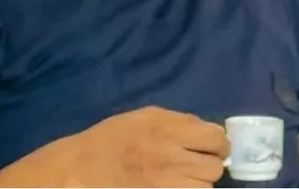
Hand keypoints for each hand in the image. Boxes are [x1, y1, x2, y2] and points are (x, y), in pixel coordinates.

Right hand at [0, 106, 229, 187]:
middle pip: (215, 167)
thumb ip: (180, 121)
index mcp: (168, 131)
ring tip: (184, 178)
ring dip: (199, 183)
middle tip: (196, 164)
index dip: (218, 143)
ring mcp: (167, 184)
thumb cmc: (112, 139)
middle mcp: (171, 158)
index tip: (211, 146)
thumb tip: (208, 130)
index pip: (216, 138)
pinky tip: (176, 186)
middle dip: (209, 165)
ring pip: (205, 188)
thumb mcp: (145, 116)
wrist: (80, 170)